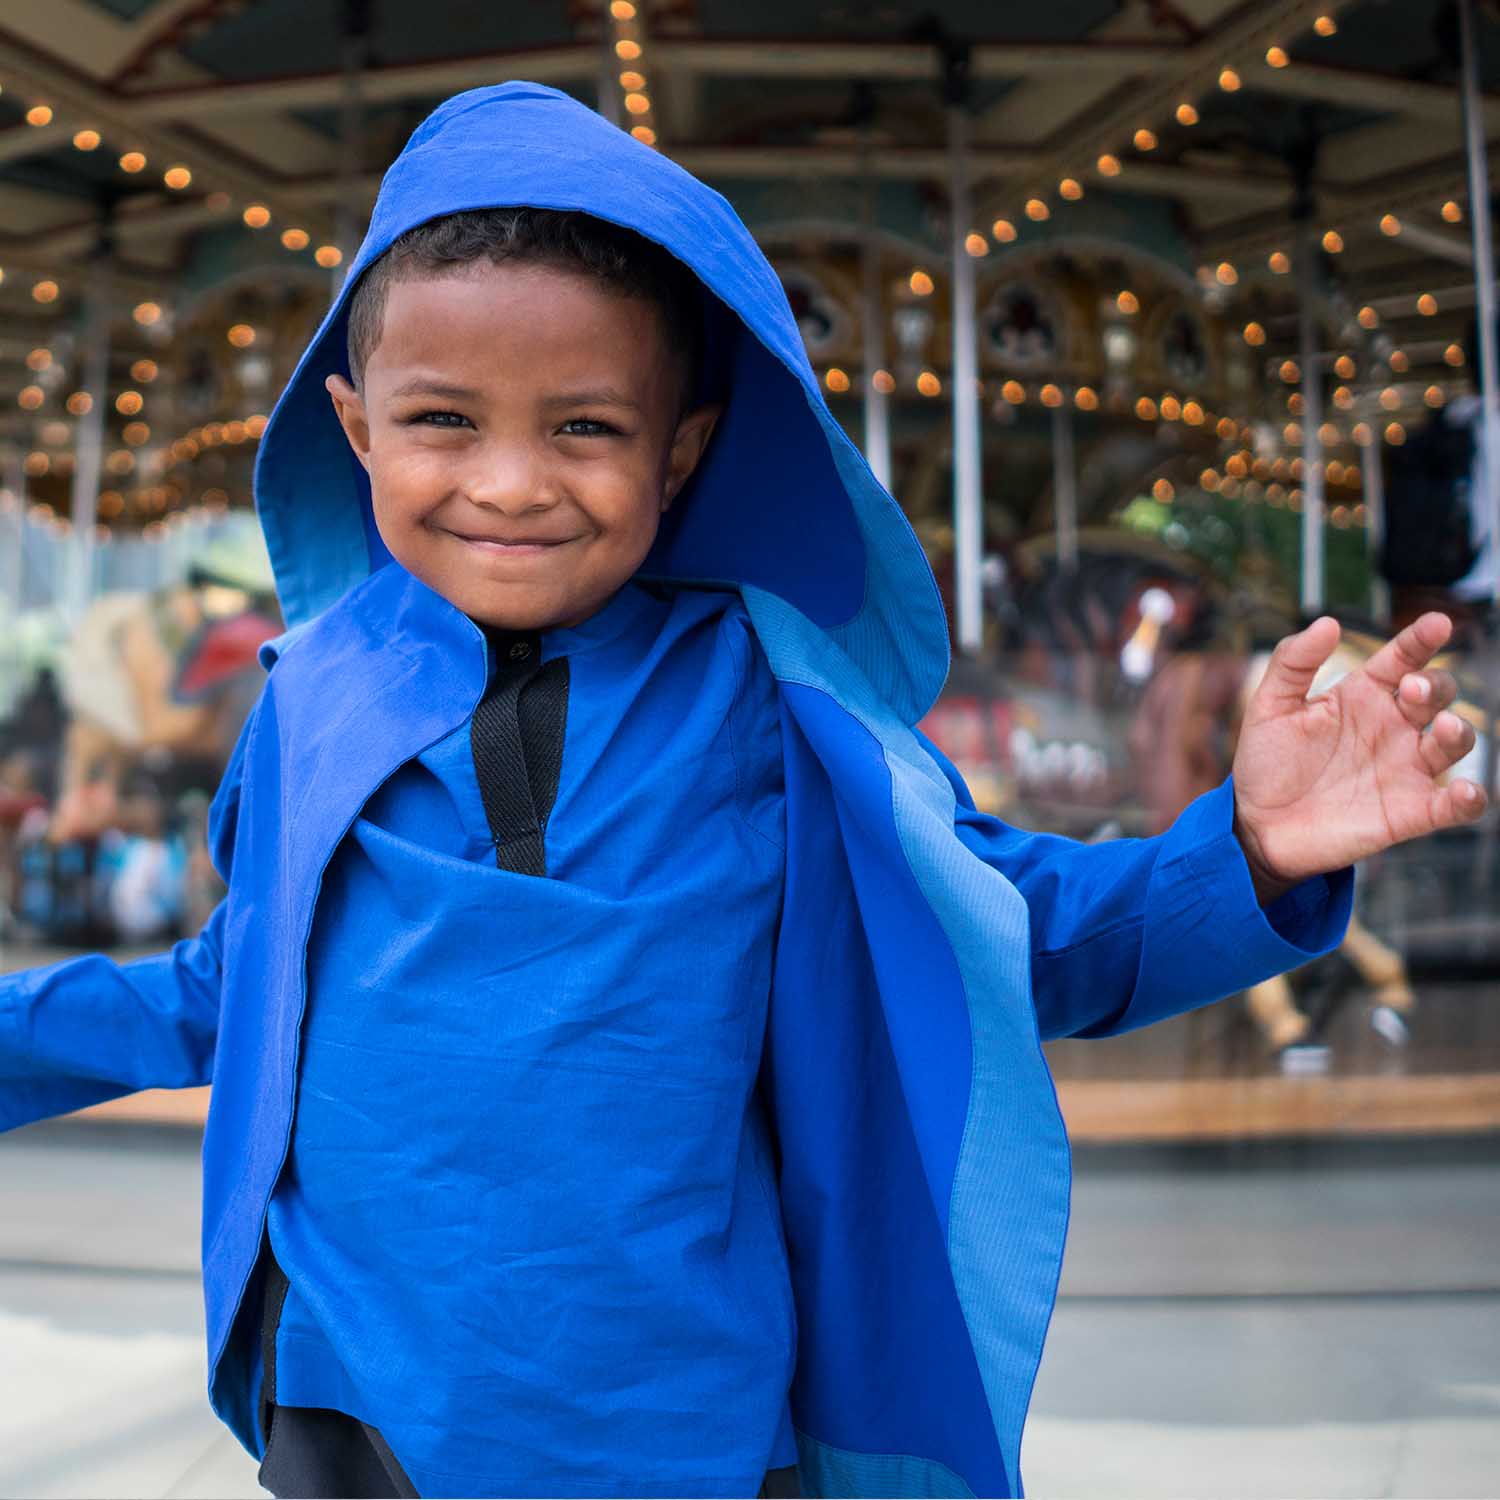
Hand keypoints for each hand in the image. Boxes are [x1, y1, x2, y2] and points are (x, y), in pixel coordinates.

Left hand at [1231, 612, 1488, 899]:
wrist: (1258, 827)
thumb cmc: (1266, 764)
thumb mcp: (1270, 707)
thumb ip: (1293, 662)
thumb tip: (1328, 623)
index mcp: (1362, 696)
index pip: (1402, 659)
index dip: (1421, 639)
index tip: (1438, 623)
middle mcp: (1391, 727)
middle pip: (1435, 694)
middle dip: (1434, 685)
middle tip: (1411, 690)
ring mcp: (1404, 769)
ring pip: (1453, 741)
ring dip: (1458, 731)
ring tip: (1441, 727)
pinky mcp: (1409, 813)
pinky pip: (1454, 806)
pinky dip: (1470, 798)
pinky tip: (1467, 792)